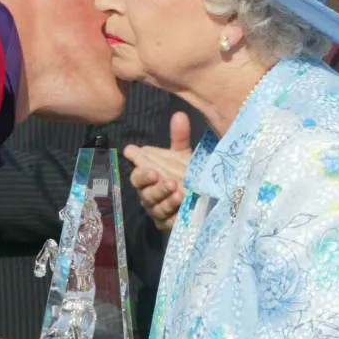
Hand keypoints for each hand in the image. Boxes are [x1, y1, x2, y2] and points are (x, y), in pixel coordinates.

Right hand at [125, 111, 192, 231]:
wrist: (200, 204)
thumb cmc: (185, 177)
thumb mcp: (184, 157)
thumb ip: (179, 138)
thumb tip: (179, 114)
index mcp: (150, 177)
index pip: (138, 173)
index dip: (140, 169)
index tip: (145, 162)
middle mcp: (150, 193)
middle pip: (143, 190)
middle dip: (151, 183)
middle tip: (162, 177)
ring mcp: (158, 210)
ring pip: (154, 204)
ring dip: (163, 196)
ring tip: (176, 189)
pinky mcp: (167, 224)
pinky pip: (166, 219)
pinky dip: (173, 210)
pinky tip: (181, 202)